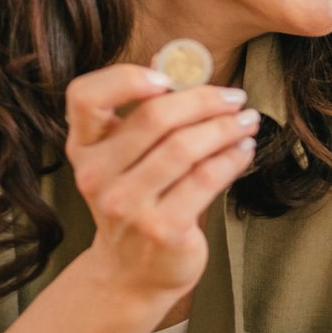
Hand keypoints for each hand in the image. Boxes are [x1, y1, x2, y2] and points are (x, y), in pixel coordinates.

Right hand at [64, 62, 259, 307]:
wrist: (131, 273)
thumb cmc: (138, 203)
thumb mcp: (129, 159)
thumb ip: (145, 114)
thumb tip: (174, 59)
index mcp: (84, 148)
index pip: (84, 96)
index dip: (126, 78)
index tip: (168, 78)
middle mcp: (97, 175)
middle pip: (154, 117)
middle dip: (205, 100)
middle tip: (235, 97)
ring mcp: (126, 205)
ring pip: (184, 148)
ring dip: (226, 128)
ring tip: (247, 121)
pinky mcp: (161, 228)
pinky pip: (206, 179)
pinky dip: (232, 158)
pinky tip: (245, 150)